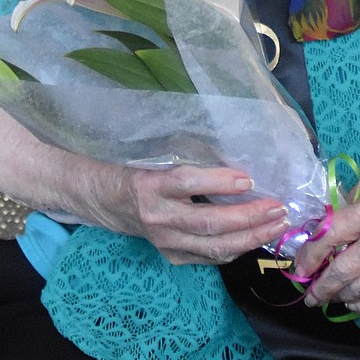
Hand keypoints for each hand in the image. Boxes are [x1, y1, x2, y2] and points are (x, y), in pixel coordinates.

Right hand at [0, 91, 289, 266]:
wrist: (80, 187)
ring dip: (249, 237)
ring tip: (278, 223)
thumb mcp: (139, 133)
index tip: (247, 175)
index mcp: (143, 181)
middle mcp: (152, 214)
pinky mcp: (164, 248)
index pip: (183, 182)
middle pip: (206, 223)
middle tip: (280, 206)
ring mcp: (159, 236)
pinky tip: (257, 237)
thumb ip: (172, 126)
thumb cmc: (115, 151)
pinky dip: (232, 249)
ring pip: (210, 246)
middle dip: (248, 218)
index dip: (217, 182)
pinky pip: (202, 256)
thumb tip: (217, 103)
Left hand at [290, 146, 359, 314]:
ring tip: (330, 297)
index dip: (312, 254)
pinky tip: (355, 304)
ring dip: (341, 297)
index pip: (334, 235)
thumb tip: (322, 226)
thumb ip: (350, 203)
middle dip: (322, 286)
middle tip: (309, 295)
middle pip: (345, 269)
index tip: (299, 266)